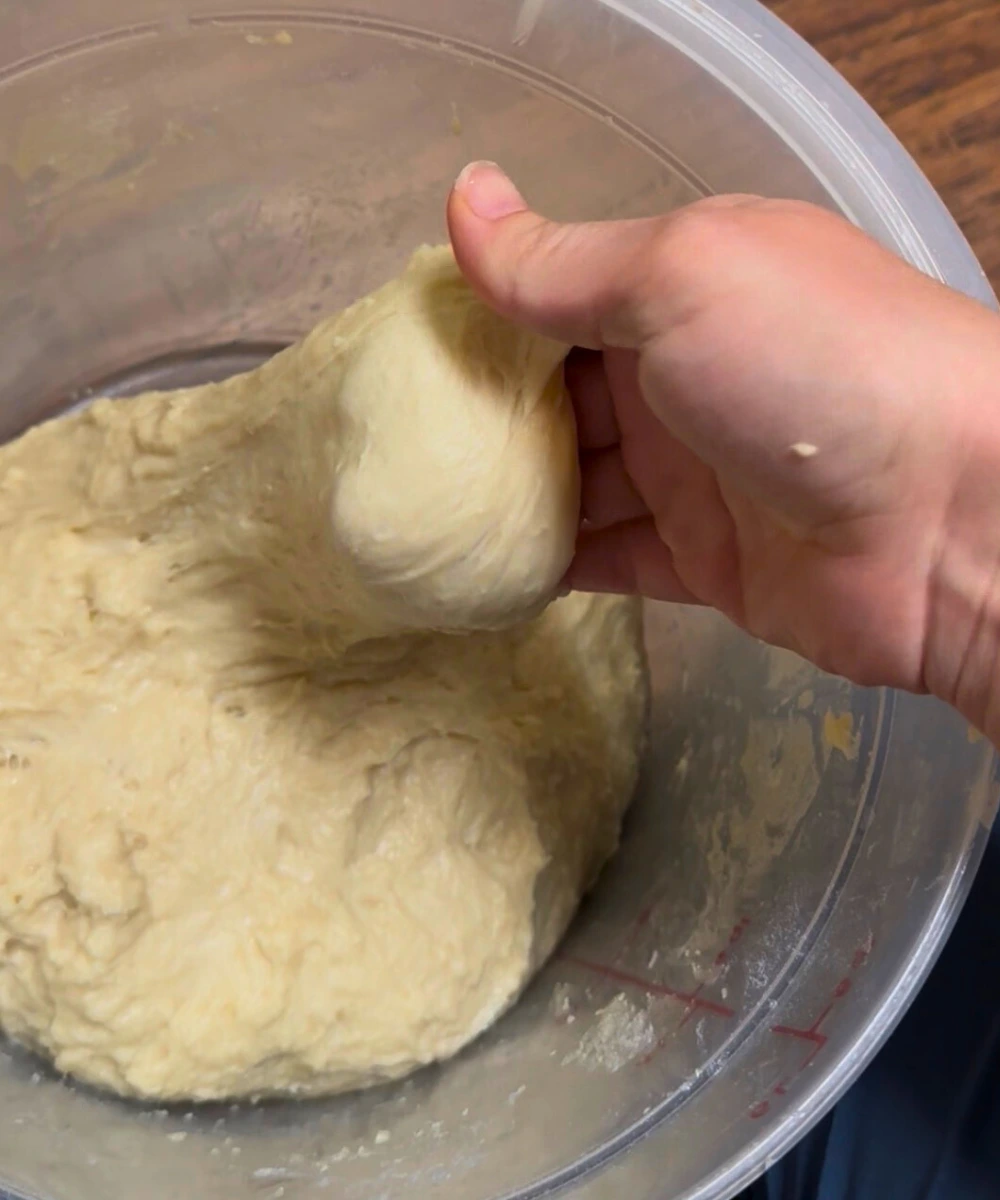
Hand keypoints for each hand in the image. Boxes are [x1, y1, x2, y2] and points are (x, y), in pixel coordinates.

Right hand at [447, 162, 999, 740]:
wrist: (953, 523)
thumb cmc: (819, 368)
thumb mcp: (680, 279)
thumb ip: (562, 262)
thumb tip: (464, 195)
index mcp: (687, 285)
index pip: (559, 292)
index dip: (480, 314)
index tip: (396, 349)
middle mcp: (688, 374)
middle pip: (558, 393)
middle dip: (479, 414)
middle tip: (386, 441)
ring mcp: (695, 473)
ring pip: (575, 480)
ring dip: (503, 494)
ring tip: (409, 510)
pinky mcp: (702, 561)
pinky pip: (605, 557)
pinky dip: (545, 560)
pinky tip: (473, 566)